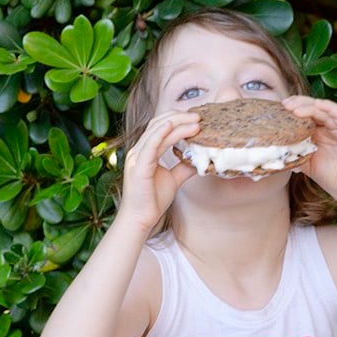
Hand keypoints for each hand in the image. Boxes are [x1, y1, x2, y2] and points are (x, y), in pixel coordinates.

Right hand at [117, 110, 200, 234]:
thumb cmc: (152, 200)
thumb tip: (199, 160)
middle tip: (199, 117)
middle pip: (158, 124)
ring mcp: (137, 157)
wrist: (140, 219)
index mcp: (145, 151)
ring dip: (177, 124)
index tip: (197, 119)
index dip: (178, 120)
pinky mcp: (139, 167)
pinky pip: (149, 145)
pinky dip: (160, 134)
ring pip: (156, 132)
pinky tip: (171, 126)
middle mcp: (139, 150)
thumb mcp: (173, 179)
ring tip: (195, 122)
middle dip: (180, 117)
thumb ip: (183, 167)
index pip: (161, 127)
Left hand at [281, 96, 336, 204]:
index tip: (279, 110)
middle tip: (285, 105)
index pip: (305, 115)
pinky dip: (326, 107)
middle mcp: (330, 126)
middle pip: (313, 108)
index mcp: (319, 132)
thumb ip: (294, 154)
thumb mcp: (306, 164)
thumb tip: (276, 151)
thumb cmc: (330, 178)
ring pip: (323, 108)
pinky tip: (315, 106)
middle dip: (298, 104)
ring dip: (308, 106)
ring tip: (293, 108)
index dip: (293, 110)